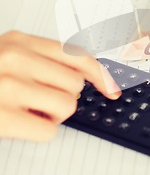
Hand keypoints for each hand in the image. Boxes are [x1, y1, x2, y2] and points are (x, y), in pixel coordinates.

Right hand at [0, 31, 120, 141]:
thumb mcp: (6, 57)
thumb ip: (39, 60)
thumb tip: (79, 78)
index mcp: (19, 41)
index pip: (75, 54)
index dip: (100, 74)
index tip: (113, 89)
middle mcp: (16, 58)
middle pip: (76, 82)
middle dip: (63, 97)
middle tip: (38, 101)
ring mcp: (10, 86)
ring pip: (67, 105)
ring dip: (53, 115)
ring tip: (27, 111)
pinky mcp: (4, 116)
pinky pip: (49, 131)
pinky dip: (39, 132)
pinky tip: (20, 124)